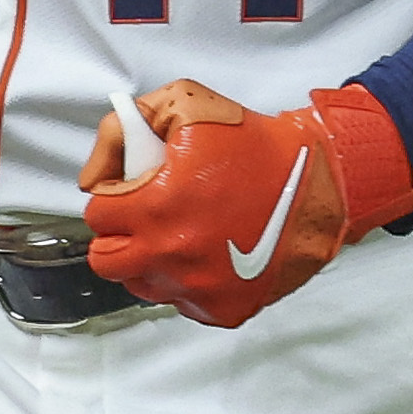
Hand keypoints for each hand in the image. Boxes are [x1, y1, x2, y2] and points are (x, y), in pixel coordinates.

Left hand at [78, 80, 412, 327]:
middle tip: (145, 216)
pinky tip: (207, 253)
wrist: (318, 180)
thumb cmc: (251, 142)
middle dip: (119, 234)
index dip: (114, 197)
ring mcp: (198, 287)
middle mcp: (171, 254)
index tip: (135, 189)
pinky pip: (183, 303)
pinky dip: (187, 282)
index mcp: (155, 206)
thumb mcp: (182, 105)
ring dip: (149, 261)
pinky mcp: (224, 308)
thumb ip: (122, 130)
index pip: (98, 215)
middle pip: (108, 261)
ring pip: (143, 285)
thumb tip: (94, 176)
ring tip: (178, 233)